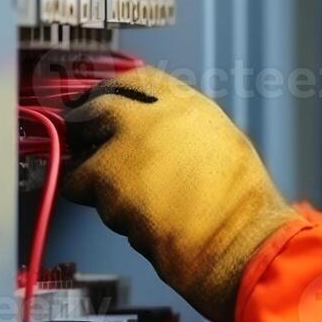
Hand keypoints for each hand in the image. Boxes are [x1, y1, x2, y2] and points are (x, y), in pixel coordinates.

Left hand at [63, 66, 299, 321]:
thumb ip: (183, 132)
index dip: (112, 92)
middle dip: (83, 126)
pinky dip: (94, 204)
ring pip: (86, 156)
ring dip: (93, 177)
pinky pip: (82, 189)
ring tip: (126, 201)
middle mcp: (153, 117)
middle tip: (81, 141)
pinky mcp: (106, 180)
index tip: (99, 103)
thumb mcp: (222, 146)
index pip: (137, 80)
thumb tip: (155, 139)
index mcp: (188, 105)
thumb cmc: (240, 206)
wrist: (236, 241)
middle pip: (97, 108)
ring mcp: (127, 146)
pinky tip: (127, 218)